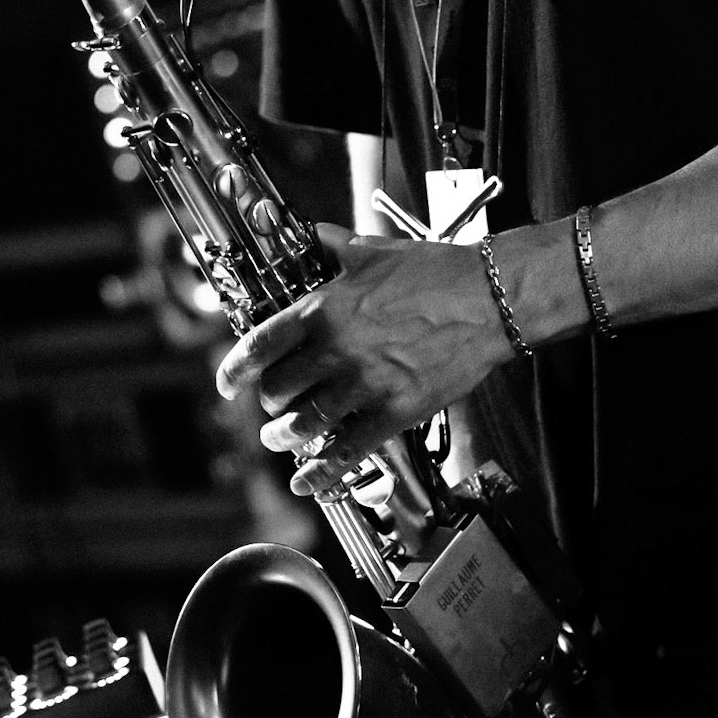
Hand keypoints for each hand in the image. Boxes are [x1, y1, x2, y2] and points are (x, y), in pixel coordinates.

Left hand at [214, 224, 514, 493]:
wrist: (490, 299)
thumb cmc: (437, 272)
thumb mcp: (373, 252)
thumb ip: (333, 248)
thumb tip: (311, 237)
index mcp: (325, 309)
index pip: (261, 345)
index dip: (235, 369)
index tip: (227, 381)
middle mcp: (338, 350)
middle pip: (279, 388)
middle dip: (268, 400)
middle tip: (270, 403)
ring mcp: (366, 384)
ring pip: (305, 424)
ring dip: (284, 436)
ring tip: (280, 437)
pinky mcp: (395, 411)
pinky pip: (348, 451)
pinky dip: (321, 472)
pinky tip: (307, 481)